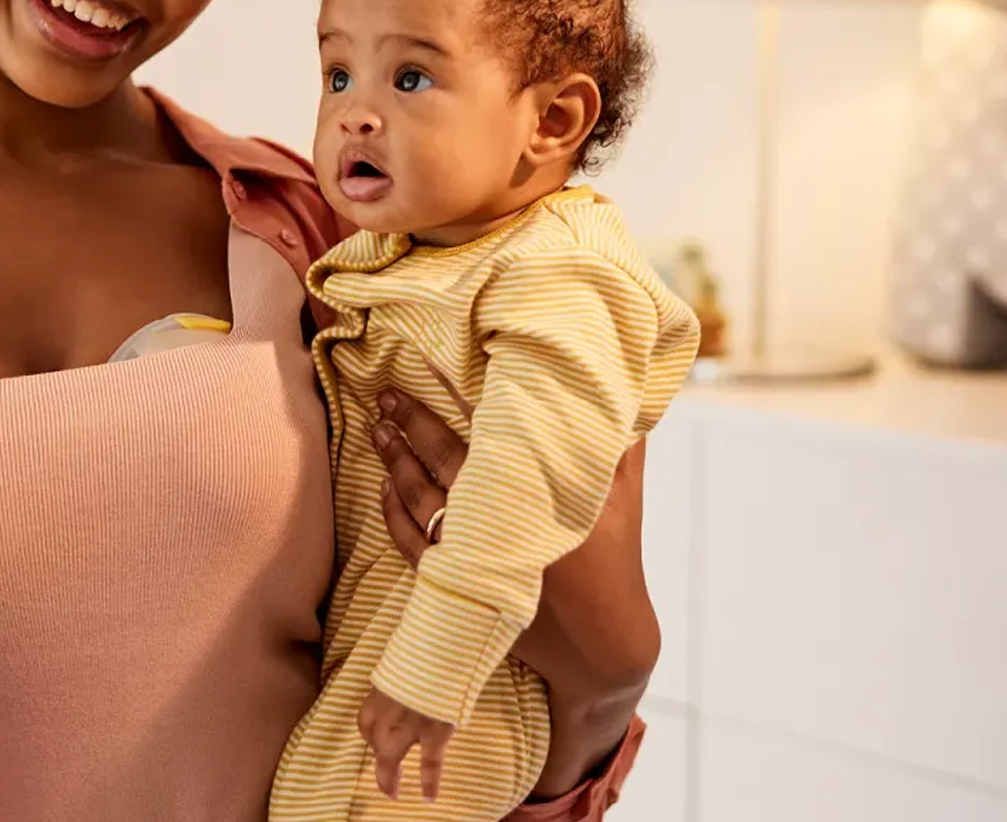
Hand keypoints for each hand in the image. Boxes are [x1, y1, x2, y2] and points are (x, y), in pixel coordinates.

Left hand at [371, 388, 656, 793]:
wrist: (600, 645)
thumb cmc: (616, 563)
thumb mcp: (623, 500)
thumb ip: (619, 446)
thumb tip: (627, 391)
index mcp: (540, 489)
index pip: (491, 428)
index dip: (456, 393)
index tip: (430, 361)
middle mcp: (502, 519)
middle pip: (444, 458)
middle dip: (412, 421)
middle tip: (388, 394)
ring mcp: (476, 553)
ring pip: (421, 498)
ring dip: (396, 462)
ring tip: (379, 430)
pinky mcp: (461, 583)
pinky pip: (412, 544)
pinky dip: (394, 514)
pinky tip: (384, 488)